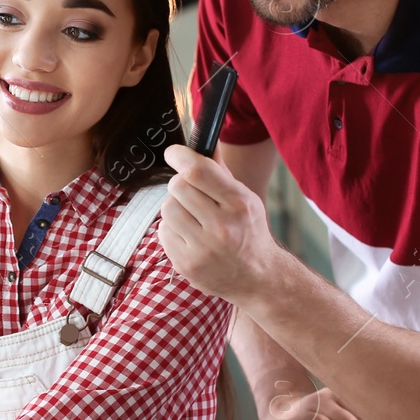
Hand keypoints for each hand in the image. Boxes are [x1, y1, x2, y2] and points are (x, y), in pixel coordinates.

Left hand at [158, 143, 278, 300]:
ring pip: (167, 208)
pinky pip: (163, 231)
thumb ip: (220, 172)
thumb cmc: (249, 231)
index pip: (197, 171)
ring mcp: (202, 249)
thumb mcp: (244, 199)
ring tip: (192, 216)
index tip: (174, 153)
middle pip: (178, 187)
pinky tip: (189, 235)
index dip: (179, 156)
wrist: (256, 277)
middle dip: (180, 183)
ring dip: (175, 206)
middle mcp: (222, 227)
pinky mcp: (186, 264)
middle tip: (190, 192)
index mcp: (238, 205)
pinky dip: (172, 228)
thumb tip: (203, 142)